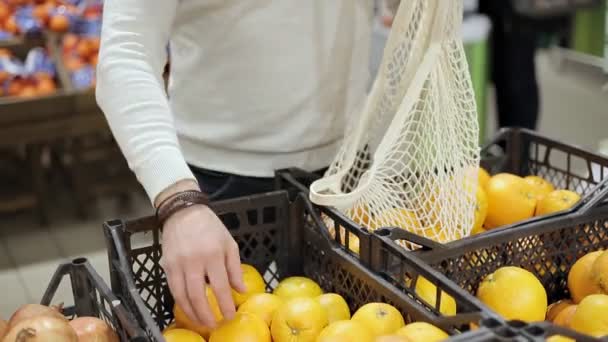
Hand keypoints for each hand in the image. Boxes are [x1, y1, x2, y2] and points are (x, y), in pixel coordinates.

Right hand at [157, 181, 244, 327]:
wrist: (183, 212)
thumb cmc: (210, 227)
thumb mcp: (229, 244)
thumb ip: (234, 268)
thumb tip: (240, 291)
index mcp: (212, 254)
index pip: (219, 286)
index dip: (224, 304)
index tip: (230, 316)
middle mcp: (193, 261)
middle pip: (197, 295)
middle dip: (206, 315)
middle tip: (214, 325)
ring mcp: (177, 264)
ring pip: (182, 296)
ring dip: (191, 313)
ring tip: (201, 322)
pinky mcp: (166, 265)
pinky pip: (173, 289)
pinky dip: (180, 302)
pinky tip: (189, 309)